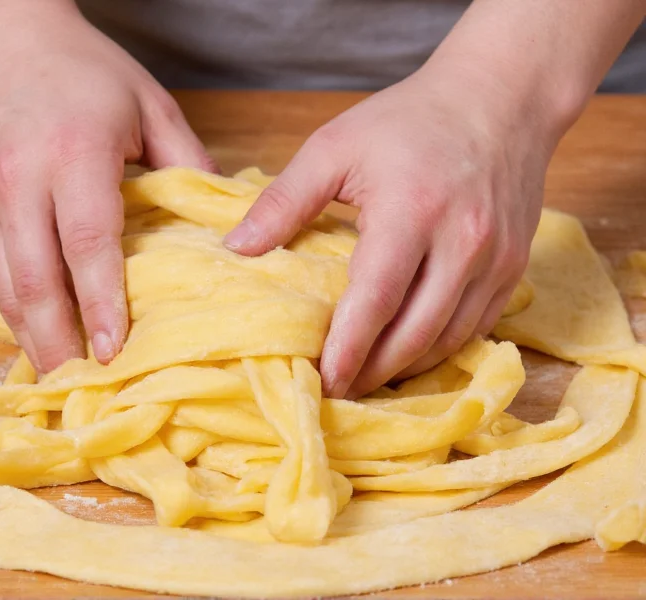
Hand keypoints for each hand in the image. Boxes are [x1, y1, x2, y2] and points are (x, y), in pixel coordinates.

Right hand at [0, 0, 215, 371]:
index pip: (88, 244)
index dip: (103, 304)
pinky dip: (10, 307)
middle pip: (36, 280)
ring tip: (61, 372)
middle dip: (60, 341)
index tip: (117, 351)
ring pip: (4, 285)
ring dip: (32, 334)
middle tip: (84, 384)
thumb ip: (189, 161)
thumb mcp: (149, 104)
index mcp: (73, 152)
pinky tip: (34, 329)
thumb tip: (227, 222)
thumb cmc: (82, 68)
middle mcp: (18, 179)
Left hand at [224, 65, 559, 398]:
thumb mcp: (335, 147)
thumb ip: (284, 200)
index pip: (376, 300)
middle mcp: (463, 243)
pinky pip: (477, 327)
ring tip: (368, 377)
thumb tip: (236, 248)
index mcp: (412, 212)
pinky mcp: (514, 266)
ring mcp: (496, 259)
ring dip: (406, 367)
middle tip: (338, 390)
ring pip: (449, 339)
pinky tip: (410, 351)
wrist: (500, 99)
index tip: (322, 382)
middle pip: (415, 334)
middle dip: (373, 372)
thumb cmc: (409, 120)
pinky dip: (441, 348)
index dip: (347, 349)